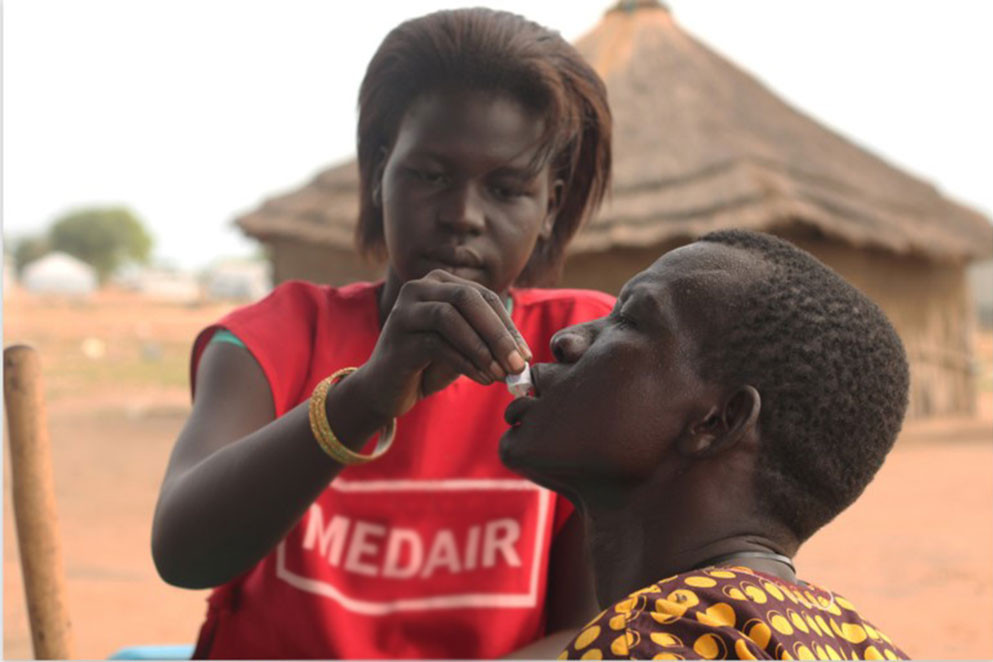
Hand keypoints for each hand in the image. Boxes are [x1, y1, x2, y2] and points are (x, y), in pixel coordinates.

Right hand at [356, 270, 531, 417]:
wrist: (385, 389)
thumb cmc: (429, 365)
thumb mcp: (464, 348)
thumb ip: (488, 342)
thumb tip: (522, 354)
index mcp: (440, 282)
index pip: (484, 297)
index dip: (508, 326)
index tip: (525, 355)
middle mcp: (419, 287)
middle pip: (468, 299)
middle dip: (498, 333)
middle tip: (517, 364)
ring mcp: (405, 308)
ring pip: (450, 317)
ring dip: (481, 349)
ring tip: (500, 375)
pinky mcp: (397, 333)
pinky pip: (436, 343)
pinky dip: (465, 362)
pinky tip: (481, 379)